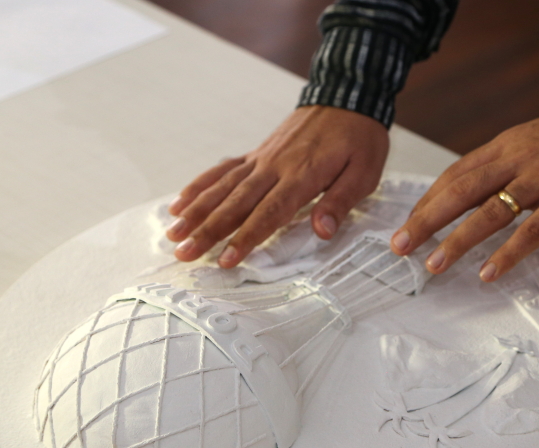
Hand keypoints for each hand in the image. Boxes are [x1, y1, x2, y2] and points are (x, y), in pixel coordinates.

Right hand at [167, 105, 388, 266]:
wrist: (347, 96)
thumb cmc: (358, 138)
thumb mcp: (364, 172)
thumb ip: (341, 202)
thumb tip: (322, 230)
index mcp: (301, 176)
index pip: (268, 213)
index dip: (245, 238)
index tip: (226, 260)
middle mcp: (274, 168)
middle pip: (235, 204)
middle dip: (207, 231)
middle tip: (185, 254)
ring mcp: (261, 160)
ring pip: (222, 188)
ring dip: (195, 211)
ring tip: (173, 234)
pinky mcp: (256, 154)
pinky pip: (223, 170)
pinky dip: (200, 185)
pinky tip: (180, 202)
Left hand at [389, 97, 538, 280]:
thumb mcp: (530, 139)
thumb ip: (501, 164)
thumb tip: (471, 192)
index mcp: (504, 146)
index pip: (454, 175)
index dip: (428, 202)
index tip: (408, 224)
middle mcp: (516, 161)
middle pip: (460, 192)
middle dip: (426, 220)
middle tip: (401, 245)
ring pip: (490, 213)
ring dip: (457, 241)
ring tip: (434, 264)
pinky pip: (533, 230)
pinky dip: (508, 253)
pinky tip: (489, 272)